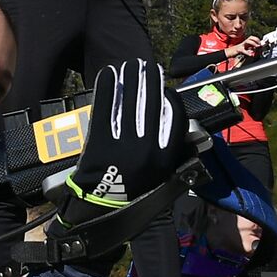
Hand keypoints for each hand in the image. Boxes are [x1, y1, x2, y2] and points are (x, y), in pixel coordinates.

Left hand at [53, 58, 187, 240]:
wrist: (102, 211)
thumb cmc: (133, 194)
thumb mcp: (162, 177)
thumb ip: (170, 152)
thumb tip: (175, 125)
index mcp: (166, 157)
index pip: (174, 116)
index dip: (169, 98)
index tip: (165, 89)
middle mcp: (148, 147)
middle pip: (151, 103)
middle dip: (149, 80)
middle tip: (147, 66)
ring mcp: (123, 144)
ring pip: (129, 102)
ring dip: (130, 79)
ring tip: (130, 66)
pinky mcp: (100, 141)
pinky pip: (105, 109)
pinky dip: (107, 89)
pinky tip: (109, 76)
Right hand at [227, 36, 261, 60]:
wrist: (230, 52)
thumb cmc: (238, 50)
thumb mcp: (246, 49)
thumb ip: (251, 48)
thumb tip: (257, 48)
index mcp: (246, 42)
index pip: (252, 37)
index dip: (257, 39)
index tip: (261, 43)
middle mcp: (244, 42)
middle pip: (250, 37)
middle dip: (256, 40)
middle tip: (259, 44)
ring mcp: (241, 45)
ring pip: (247, 41)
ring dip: (253, 43)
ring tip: (256, 47)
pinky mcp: (238, 49)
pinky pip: (243, 50)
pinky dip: (247, 52)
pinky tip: (250, 54)